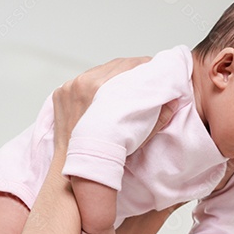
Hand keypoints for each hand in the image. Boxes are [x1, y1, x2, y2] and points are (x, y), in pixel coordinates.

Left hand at [52, 57, 177, 149]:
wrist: (77, 168)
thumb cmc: (105, 156)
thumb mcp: (137, 135)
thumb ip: (157, 116)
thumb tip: (173, 100)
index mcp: (98, 87)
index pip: (128, 65)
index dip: (145, 66)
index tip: (155, 68)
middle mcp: (81, 83)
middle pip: (113, 66)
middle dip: (130, 69)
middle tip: (144, 74)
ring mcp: (68, 87)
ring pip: (97, 72)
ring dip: (112, 75)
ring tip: (125, 83)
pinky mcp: (60, 94)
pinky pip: (81, 82)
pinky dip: (93, 84)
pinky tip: (103, 92)